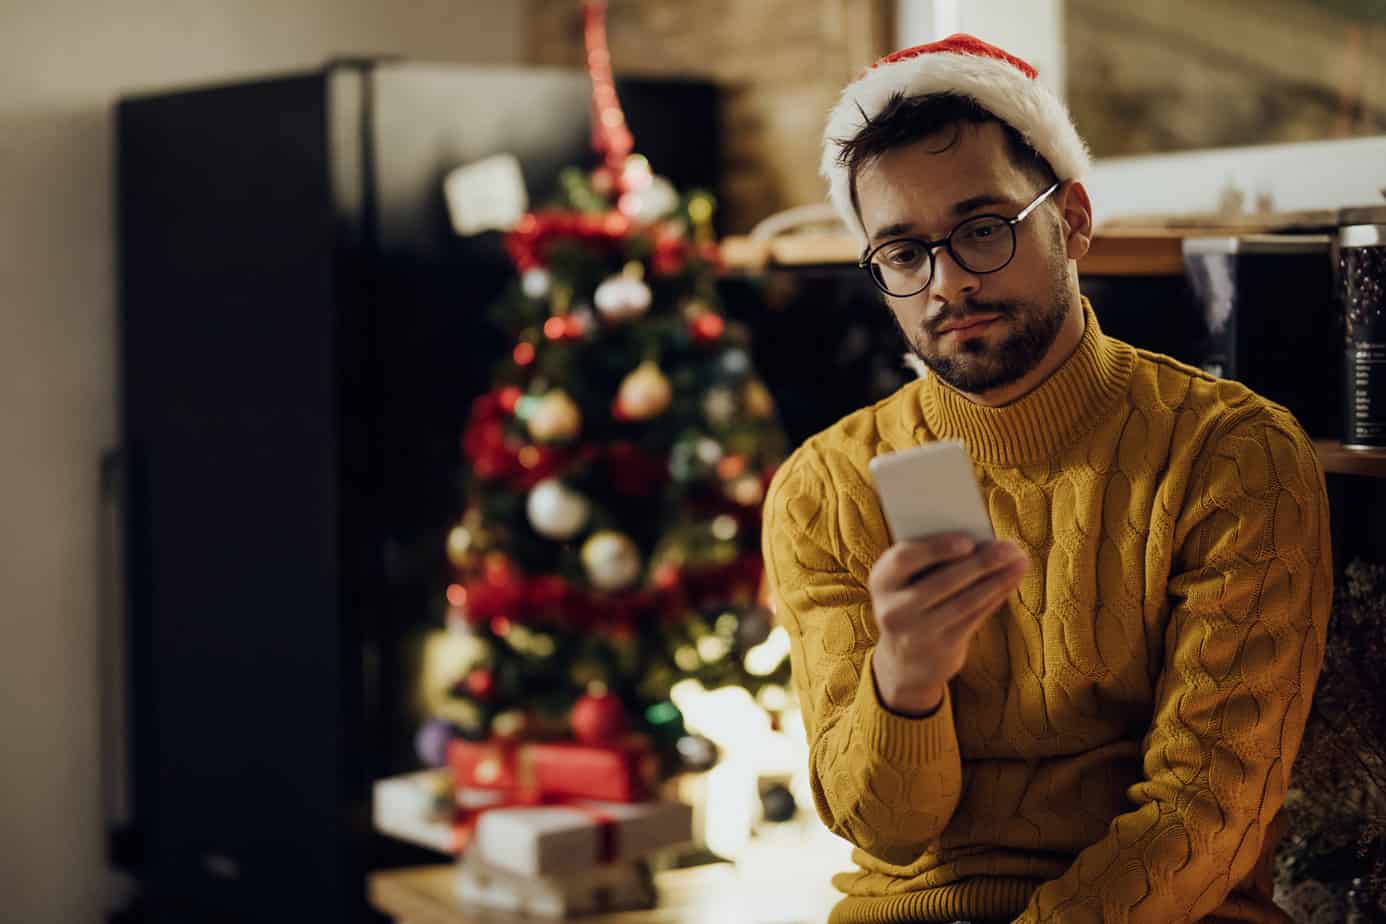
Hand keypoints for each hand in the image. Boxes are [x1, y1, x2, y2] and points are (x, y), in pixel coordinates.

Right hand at [868, 533, 1027, 714]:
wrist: (903, 662)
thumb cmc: (912, 603)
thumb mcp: (907, 581)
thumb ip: (931, 560)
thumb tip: (982, 540)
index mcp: (881, 581)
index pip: (904, 558)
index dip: (936, 548)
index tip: (968, 541)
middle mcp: (893, 610)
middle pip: (942, 581)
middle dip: (980, 562)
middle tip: (1010, 547)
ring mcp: (916, 633)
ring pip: (964, 601)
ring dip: (996, 579)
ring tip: (1019, 561)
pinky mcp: (940, 649)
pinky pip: (973, 618)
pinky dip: (995, 596)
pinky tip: (1010, 581)